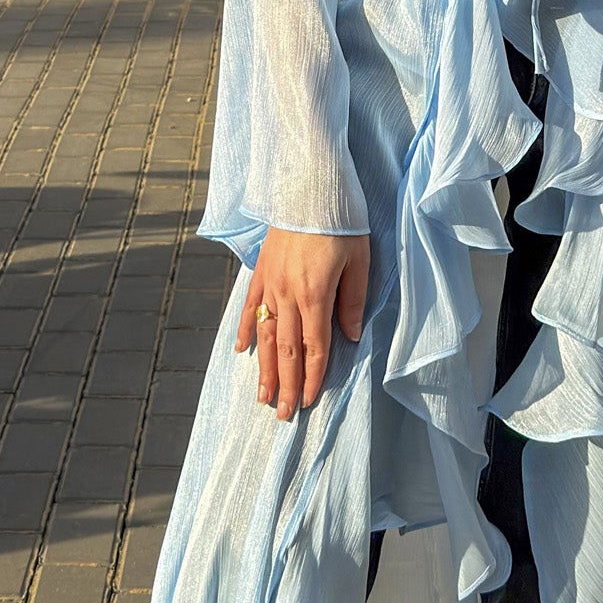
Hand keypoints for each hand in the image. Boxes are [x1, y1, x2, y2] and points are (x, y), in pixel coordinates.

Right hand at [236, 229, 371, 419]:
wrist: (310, 187)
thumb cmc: (342, 222)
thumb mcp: (360, 261)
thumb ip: (352, 301)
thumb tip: (348, 337)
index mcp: (315, 295)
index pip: (314, 347)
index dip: (311, 378)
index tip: (307, 402)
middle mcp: (287, 295)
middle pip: (286, 350)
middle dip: (285, 385)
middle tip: (282, 416)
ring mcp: (270, 284)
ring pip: (265, 335)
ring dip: (264, 369)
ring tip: (262, 396)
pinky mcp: (260, 271)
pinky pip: (250, 307)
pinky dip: (246, 331)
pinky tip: (242, 352)